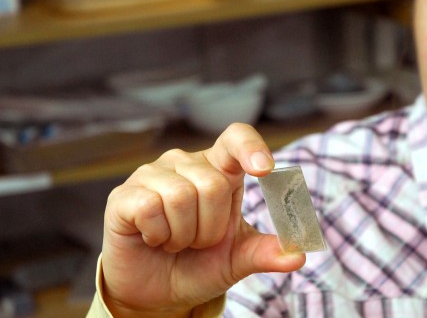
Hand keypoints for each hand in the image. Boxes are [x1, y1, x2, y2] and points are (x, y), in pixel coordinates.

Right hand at [100, 123, 304, 317]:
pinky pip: (150, 207)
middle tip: (197, 241)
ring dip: (184, 234)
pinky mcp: (124, 195)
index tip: (264, 170)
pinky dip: (159, 234)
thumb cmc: (199, 265)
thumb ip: (266, 252)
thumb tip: (299, 254)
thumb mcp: (238, 260)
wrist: (158, 293)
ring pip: (182, 196)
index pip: (237, 138)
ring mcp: (152, 175)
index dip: (251, 148)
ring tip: (176, 241)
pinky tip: (154, 239)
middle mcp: (186, 163)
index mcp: (220, 170)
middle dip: (211, 227)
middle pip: (213, 184)